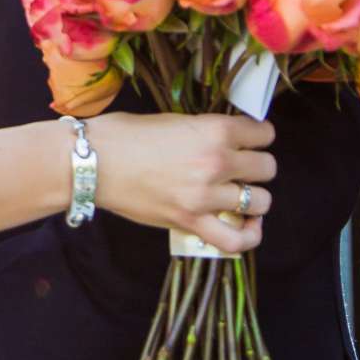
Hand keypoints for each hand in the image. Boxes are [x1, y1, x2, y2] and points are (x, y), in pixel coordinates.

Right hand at [95, 114, 275, 254]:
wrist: (93, 162)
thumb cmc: (126, 135)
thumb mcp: (174, 120)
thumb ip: (205, 131)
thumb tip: (226, 140)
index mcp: (213, 130)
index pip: (263, 133)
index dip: (260, 135)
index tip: (254, 138)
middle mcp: (217, 162)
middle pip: (266, 167)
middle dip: (258, 166)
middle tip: (244, 166)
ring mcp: (205, 196)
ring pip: (260, 201)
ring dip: (255, 198)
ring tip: (242, 194)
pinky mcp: (191, 222)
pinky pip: (236, 239)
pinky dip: (249, 235)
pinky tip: (247, 224)